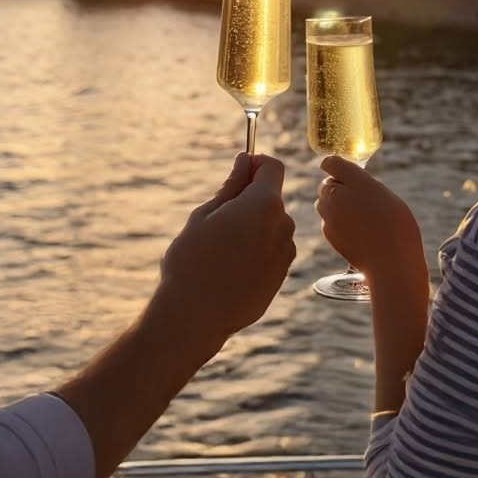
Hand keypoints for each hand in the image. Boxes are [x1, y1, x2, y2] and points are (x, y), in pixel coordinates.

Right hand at [153, 153, 295, 353]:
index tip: (236, 174)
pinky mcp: (282, 276)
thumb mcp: (205, 215)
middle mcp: (282, 226)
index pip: (273, 167)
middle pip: (272, 198)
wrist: (195, 316)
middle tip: (217, 218)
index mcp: (263, 204)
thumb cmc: (192, 260)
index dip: (255, 164)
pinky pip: (272, 249)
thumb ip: (231, 186)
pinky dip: (257, 249)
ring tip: (221, 247)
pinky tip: (231, 266)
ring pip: (272, 225)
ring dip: (254, 225)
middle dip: (250, 198)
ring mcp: (285, 253)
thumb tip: (245, 161)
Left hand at [315, 155, 422, 283]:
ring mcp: (330, 215)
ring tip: (357, 216)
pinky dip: (336, 222)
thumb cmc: (396, 227)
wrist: (391, 262)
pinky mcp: (327, 232)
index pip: (332, 163)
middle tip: (356, 198)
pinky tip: (355, 232)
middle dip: (337, 188)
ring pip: (324, 202)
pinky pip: (327, 220)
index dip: (335, 165)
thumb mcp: (385, 196)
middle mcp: (339, 195)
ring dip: (334, 205)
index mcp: (356, 181)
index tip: (339, 170)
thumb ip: (363, 186)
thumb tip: (348, 184)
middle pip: (327, 184)